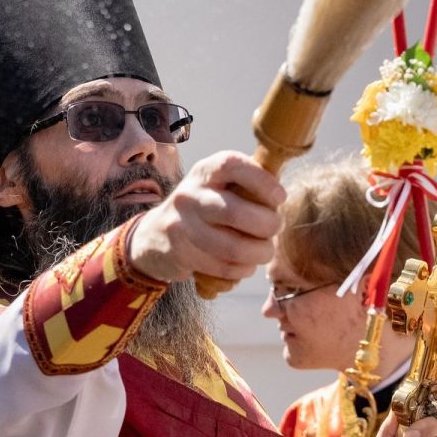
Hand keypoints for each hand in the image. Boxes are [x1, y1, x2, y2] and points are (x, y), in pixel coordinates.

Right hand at [126, 152, 285, 285]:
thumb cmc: (203, 208)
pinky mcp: (181, 253)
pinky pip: (223, 267)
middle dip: (268, 225)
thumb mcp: (218, 186)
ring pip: (233, 247)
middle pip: (237, 213)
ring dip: (259, 253)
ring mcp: (182, 225)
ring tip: (265, 250)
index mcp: (205, 171)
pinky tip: (246, 264)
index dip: (262, 181)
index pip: (232, 166)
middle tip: (276, 227)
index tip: (280, 197)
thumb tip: (281, 195)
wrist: (155, 235)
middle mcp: (190, 195)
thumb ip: (247, 185)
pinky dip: (243, 269)